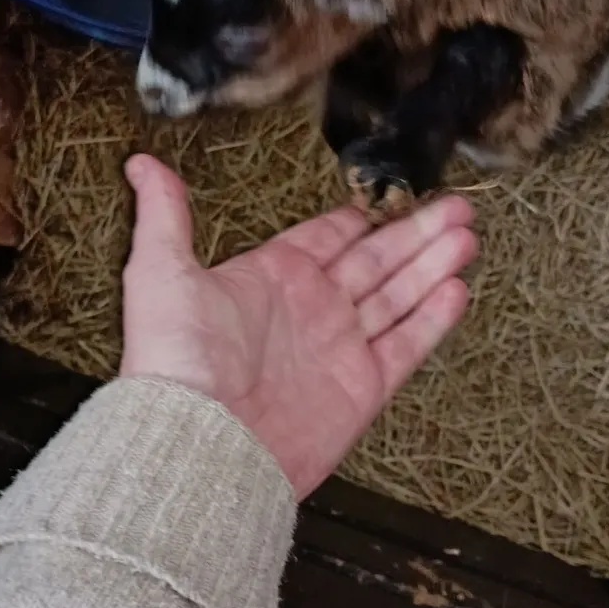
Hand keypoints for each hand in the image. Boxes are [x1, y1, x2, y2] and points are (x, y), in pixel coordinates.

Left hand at [120, 155, 475, 499]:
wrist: (202, 441)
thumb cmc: (175, 362)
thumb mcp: (160, 272)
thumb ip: (165, 216)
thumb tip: (142, 165)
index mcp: (271, 279)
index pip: (325, 238)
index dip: (357, 218)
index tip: (387, 196)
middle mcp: (309, 310)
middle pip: (375, 261)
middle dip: (415, 234)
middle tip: (455, 208)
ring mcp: (338, 348)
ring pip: (398, 296)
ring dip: (432, 265)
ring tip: (466, 235)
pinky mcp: (361, 388)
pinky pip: (405, 346)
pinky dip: (432, 320)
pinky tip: (456, 290)